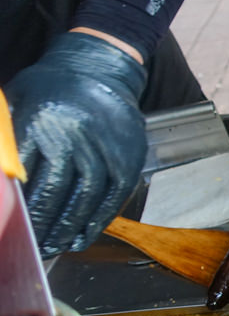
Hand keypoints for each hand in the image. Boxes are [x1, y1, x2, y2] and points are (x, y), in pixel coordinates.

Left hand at [6, 32, 148, 255]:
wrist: (99, 69)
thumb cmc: (50, 88)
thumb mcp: (16, 104)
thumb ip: (7, 140)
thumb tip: (1, 180)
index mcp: (43, 122)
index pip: (29, 176)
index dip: (23, 208)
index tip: (15, 229)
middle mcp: (78, 137)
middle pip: (58, 192)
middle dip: (44, 225)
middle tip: (34, 247)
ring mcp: (107, 148)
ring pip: (87, 198)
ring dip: (70, 228)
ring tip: (57, 246)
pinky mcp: (129, 157)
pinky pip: (114, 197)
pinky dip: (98, 221)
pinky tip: (83, 237)